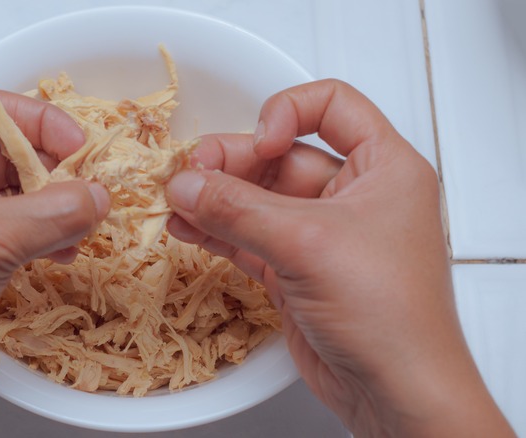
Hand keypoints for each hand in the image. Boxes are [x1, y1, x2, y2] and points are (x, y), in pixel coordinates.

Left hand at [0, 89, 108, 436]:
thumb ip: (54, 212)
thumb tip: (98, 196)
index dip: (42, 124)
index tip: (83, 147)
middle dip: (48, 173)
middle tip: (88, 193)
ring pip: (1, 194)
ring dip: (45, 210)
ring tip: (81, 229)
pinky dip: (30, 237)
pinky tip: (60, 252)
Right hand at [166, 80, 512, 436]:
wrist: (394, 391)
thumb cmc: (389, 316)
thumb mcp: (307, 245)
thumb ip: (238, 210)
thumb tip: (187, 185)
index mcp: (383, 167)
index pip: (332, 105)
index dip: (287, 111)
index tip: (259, 141)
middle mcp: (353, 194)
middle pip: (281, 155)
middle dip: (231, 162)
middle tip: (190, 174)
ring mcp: (321, 233)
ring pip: (258, 198)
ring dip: (215, 197)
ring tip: (177, 200)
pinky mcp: (296, 268)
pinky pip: (248, 236)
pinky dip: (216, 231)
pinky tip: (187, 227)